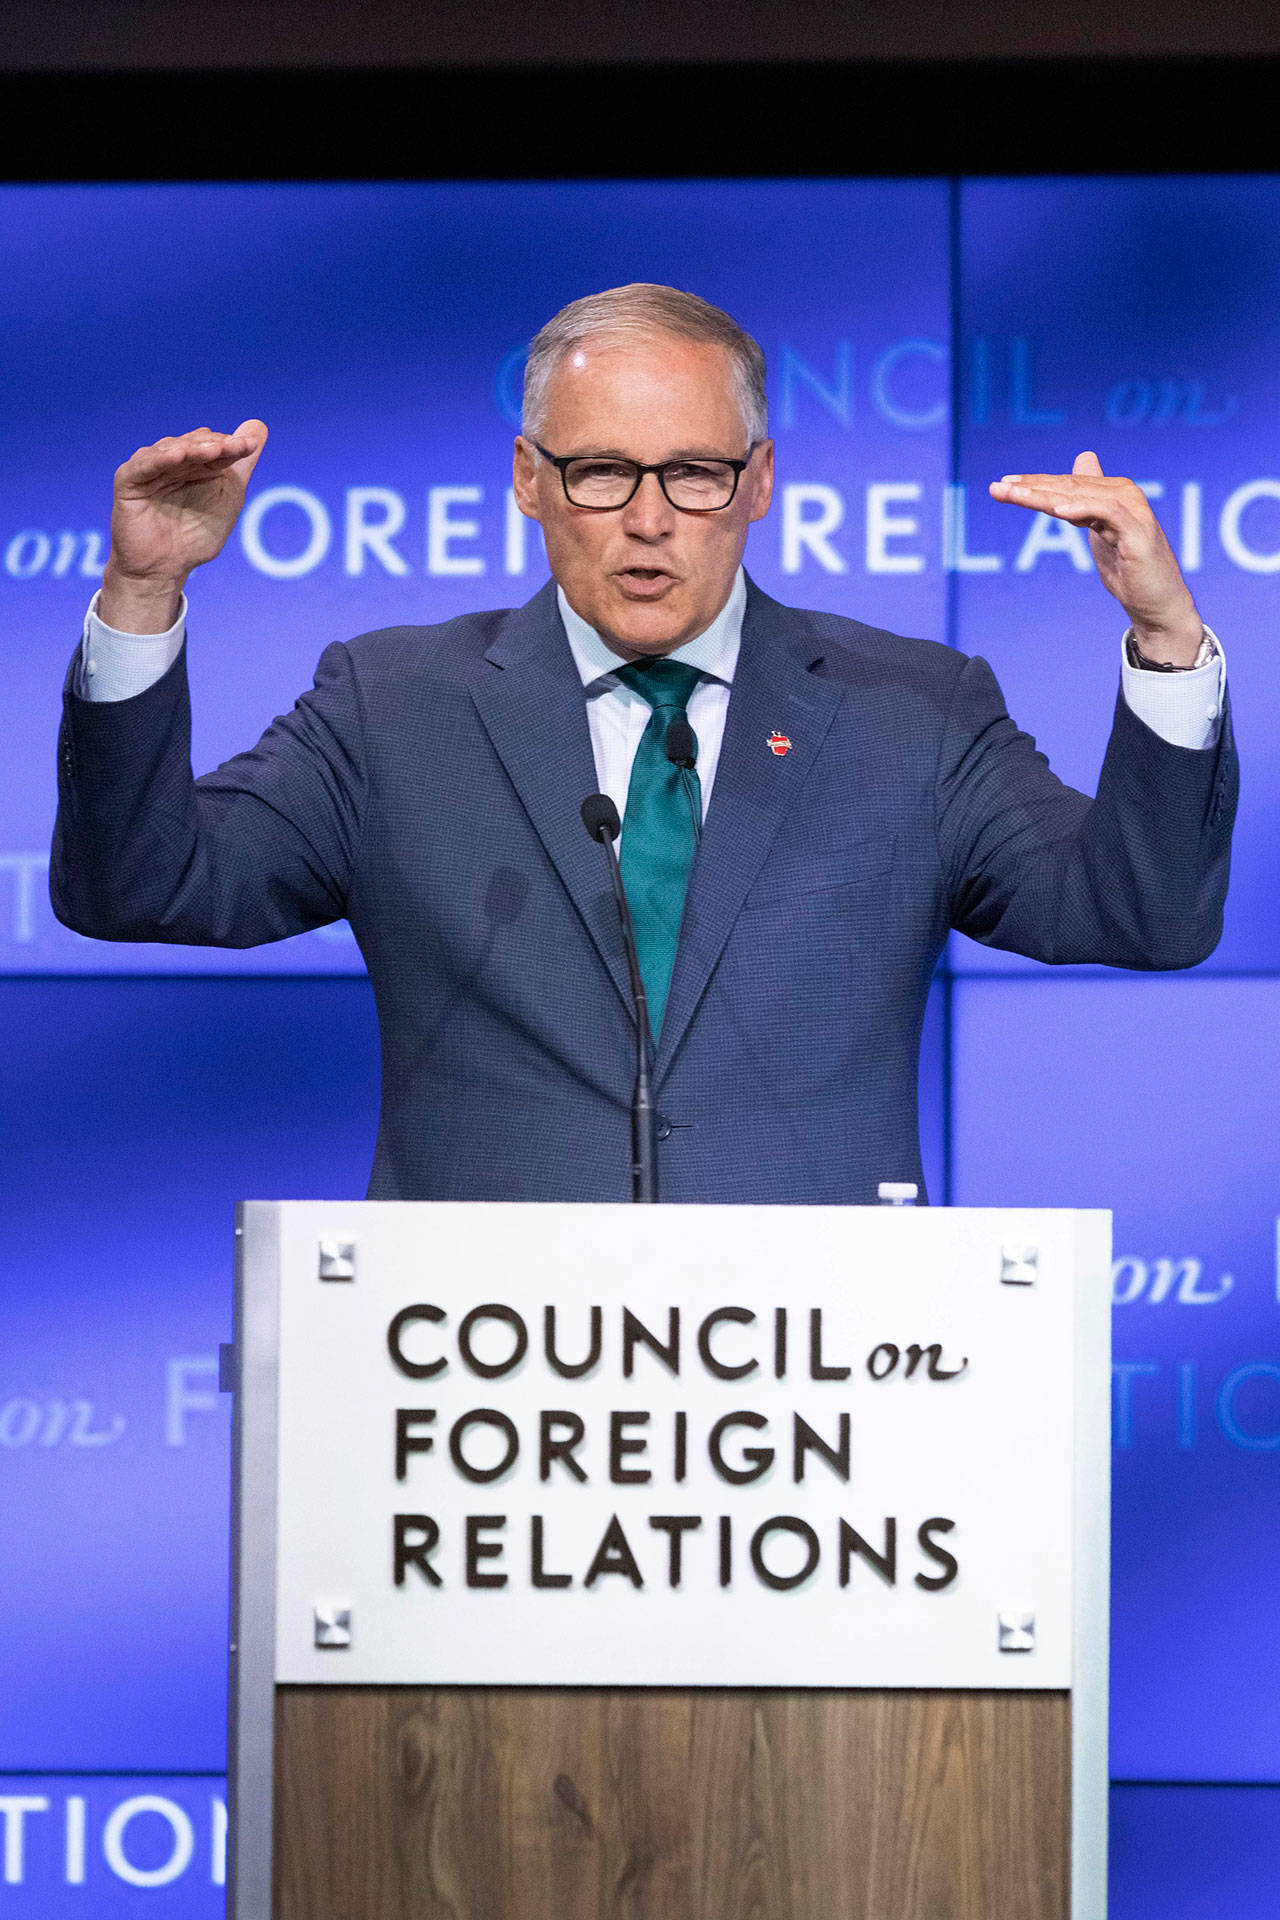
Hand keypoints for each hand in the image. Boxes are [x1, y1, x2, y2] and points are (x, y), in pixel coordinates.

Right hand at [99, 421, 267, 631]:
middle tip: (234, 446)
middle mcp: (171, 460)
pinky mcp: (128, 480)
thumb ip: (240, 464)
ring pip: (170, 450)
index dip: (232, 445)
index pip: (215, 446)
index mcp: (195, 462)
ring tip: (212, 450)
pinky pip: (144, 465)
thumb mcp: (227, 497)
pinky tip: (178, 456)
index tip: (250, 445)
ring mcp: (149, 468)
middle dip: (215, 444)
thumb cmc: (195, 536)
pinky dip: (161, 459)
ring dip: (192, 448)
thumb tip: (259, 426)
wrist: (165, 569)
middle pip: (194, 444)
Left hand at [989, 451, 1204, 665]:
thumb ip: (1086, 498)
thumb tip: (1083, 459)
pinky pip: (1106, 512)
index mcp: (1112, 492)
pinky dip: (1082, 508)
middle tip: (997, 487)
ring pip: (1081, 496)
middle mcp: (1124, 494)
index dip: (1033, 483)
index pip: (1065, 484)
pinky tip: (1058, 510)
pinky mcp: (1138, 532)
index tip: (1001, 485)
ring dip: (1045, 495)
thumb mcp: (1099, 529)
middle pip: (1068, 487)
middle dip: (1030, 488)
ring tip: (1015, 495)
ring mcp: (1133, 512)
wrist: (1157, 604)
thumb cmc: (1128, 569)